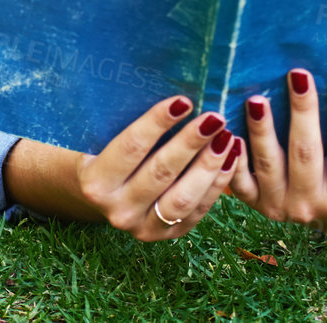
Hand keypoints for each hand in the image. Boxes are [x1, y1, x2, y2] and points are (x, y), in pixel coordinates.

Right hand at [73, 95, 242, 240]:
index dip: (157, 123)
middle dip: (191, 142)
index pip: (131, 147)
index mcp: (96, 182)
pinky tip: (231, 157)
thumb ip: (122, 120)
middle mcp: (117, 210)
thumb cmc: (104, 152)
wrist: (100, 196)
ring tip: (227, 137)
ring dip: (209, 166)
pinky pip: (198, 211)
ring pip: (183, 198)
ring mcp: (143, 228)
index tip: (183, 101)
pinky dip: (218, 184)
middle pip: (160, 172)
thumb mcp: (101, 138)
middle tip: (214, 116)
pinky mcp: (168, 235)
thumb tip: (166, 91)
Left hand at [228, 67, 326, 234]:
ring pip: (268, 164)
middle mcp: (311, 205)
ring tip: (258, 99)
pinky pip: (240, 182)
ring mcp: (280, 206)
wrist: (326, 215)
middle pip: (306, 152)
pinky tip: (230, 132)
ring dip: (262, 130)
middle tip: (298, 75)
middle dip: (302, 110)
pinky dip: (235, 158)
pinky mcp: (255, 204)